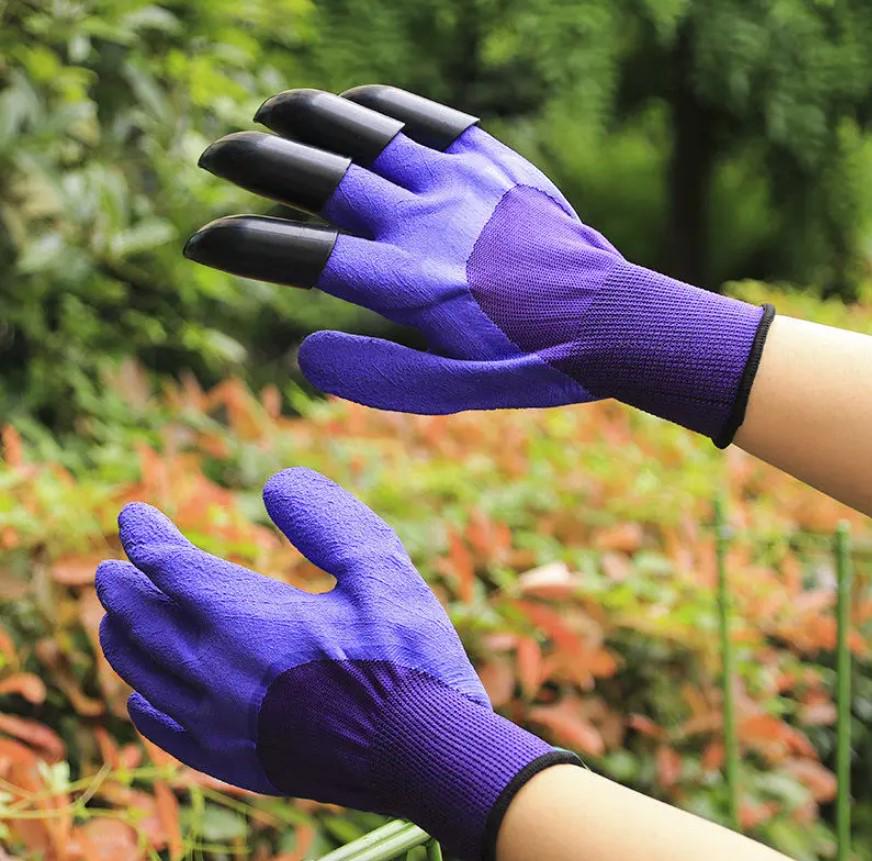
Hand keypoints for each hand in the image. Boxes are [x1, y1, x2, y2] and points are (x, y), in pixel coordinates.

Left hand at [95, 467, 577, 858]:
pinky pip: (167, 732)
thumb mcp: (380, 569)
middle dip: (124, 588)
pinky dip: (145, 705)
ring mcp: (222, 724)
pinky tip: (142, 700)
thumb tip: (276, 485)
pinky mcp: (237, 763)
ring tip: (114, 621)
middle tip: (112, 568)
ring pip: (144, 675)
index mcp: (249, 620)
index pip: (173, 569)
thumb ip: (327, 521)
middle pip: (145, 622)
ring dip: (125, 640)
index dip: (147, 537)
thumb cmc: (407, 657)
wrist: (425, 758)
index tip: (133, 516)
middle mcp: (219, 673)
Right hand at [185, 85, 772, 446]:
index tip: (203, 242)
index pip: (304, 255)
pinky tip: (352, 105)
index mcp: (410, 285)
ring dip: (307, 119)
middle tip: (213, 155)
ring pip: (365, 134)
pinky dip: (379, 108)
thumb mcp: (457, 393)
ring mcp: (456, 183)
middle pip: (321, 176)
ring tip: (266, 113)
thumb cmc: (531, 360)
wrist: (612, 316)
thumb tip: (305, 353)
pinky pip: (424, 118)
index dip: (244, 245)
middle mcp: (424, 222)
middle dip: (256, 162)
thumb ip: (379, 378)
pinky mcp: (488, 162)